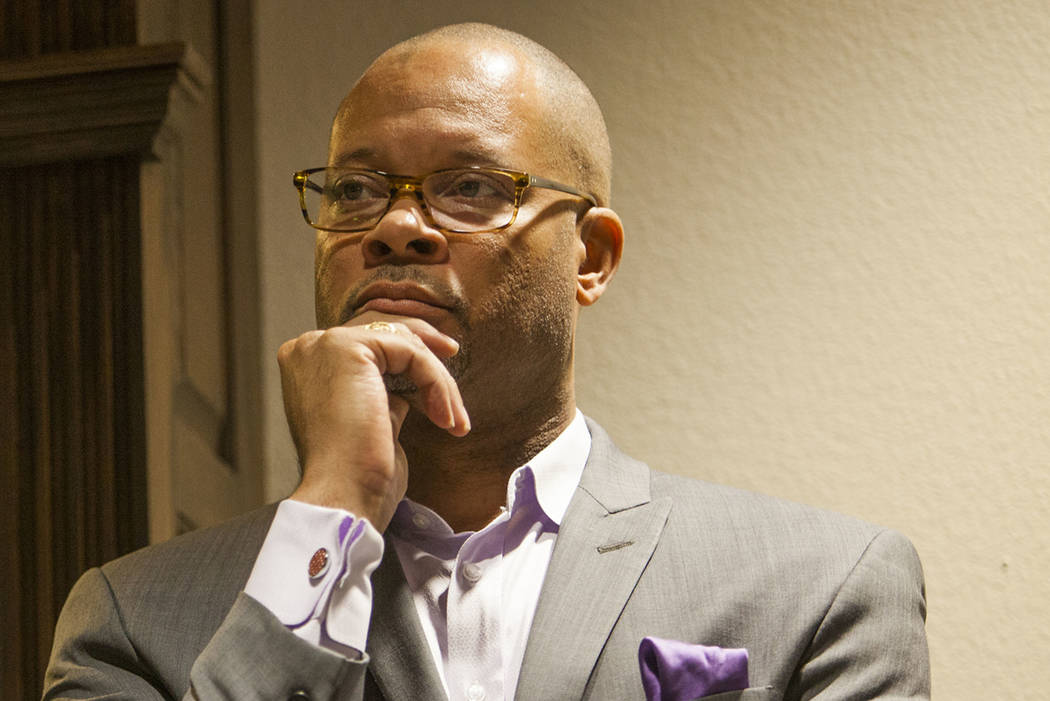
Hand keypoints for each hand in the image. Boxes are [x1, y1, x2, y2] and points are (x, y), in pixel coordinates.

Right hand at [278, 313, 469, 530]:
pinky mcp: (348, 347)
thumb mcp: (371, 421)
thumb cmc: (358, 474)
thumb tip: (404, 391)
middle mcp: (309, 347)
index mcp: (307, 365)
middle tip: (454, 356)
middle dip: (426, 346)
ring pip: (403, 341)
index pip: (367, 341)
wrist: (344, 495)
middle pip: (383, 329)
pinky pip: (411, 352)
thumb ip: (381, 396)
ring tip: (453, 418)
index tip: (442, 366)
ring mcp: (325, 344)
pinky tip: (444, 417)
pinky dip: (436, 383)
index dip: (407, 351)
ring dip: (438, 379)